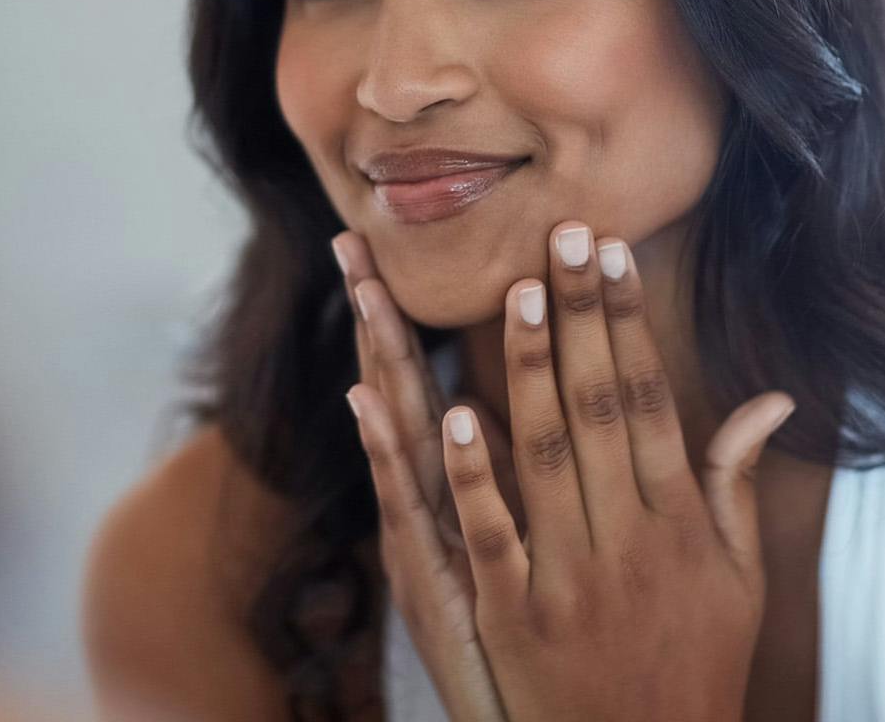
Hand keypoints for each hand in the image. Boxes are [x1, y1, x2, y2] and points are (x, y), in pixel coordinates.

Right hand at [334, 230, 514, 721]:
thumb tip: (496, 409)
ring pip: (398, 435)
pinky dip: (392, 456)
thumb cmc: (533, 642)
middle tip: (351, 242)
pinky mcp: (430, 583)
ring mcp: (423, 541)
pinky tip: (372, 402)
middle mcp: (427, 507)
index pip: (430, 384)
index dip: (407, 320)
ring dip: (382, 361)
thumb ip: (523, 476)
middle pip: (401, 393)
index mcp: (455, 491)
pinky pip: (412, 507)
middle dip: (379, 317)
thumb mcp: (521, 553)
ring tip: (363, 292)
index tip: (382, 254)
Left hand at [432, 221, 793, 721]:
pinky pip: (493, 535)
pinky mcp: (516, 619)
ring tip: (520, 292)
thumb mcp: (740, 578)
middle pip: (601, 408)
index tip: (613, 256)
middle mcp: (631, 541)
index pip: (651, 399)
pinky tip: (454, 411)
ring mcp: (571, 580)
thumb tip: (770, 400)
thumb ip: (736, 483)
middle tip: (565, 235)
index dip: (630, 324)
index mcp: (682, 522)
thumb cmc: (698, 663)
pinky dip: (474, 474)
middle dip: (584, 316)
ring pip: (548, 457)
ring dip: (533, 371)